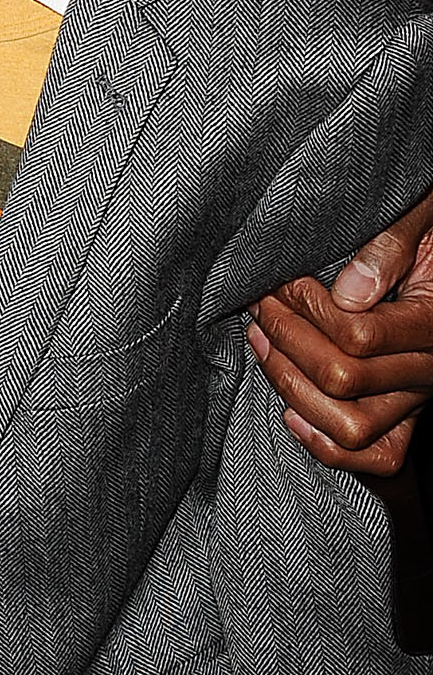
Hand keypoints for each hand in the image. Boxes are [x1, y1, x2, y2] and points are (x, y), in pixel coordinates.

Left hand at [249, 187, 432, 476]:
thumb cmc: (425, 228)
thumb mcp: (415, 218)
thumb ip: (388, 245)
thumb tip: (348, 295)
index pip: (359, 337)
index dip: (308, 310)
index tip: (282, 282)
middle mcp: (430, 370)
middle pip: (345, 379)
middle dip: (288, 338)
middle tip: (259, 305)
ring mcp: (416, 399)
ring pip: (350, 426)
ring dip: (292, 387)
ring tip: (262, 341)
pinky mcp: (405, 417)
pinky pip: (376, 456)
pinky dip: (327, 445)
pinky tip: (291, 411)